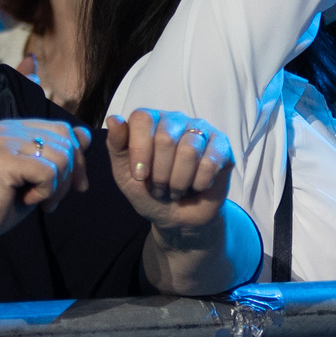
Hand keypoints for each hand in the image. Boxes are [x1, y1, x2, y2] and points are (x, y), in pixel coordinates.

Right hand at [0, 117, 90, 249]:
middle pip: (66, 140)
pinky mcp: (4, 159)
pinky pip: (48, 172)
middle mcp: (9, 128)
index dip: (77, 158)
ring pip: (61, 156)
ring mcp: (5, 141)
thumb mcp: (37, 177)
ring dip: (58, 187)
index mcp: (15, 128)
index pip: (63, 129)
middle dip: (71, 174)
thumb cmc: (1, 203)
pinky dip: (46, 192)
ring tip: (40, 201)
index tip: (75, 186)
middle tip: (54, 199)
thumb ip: (59, 155)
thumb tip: (85, 135)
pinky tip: (29, 200)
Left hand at [105, 109, 235, 237]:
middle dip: (160, 173)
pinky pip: (210, 162)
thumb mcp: (124, 175)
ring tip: (177, 189)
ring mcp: (201, 130)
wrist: (177, 219)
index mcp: (150, 122)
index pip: (143, 117)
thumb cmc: (149, 193)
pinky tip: (197, 186)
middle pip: (166, 137)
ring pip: (189, 151)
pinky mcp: (222, 146)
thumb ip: (117, 146)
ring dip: (179, 181)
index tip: (139, 176)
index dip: (140, 149)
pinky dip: (200, 183)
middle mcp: (176, 120)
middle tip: (160, 187)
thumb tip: (113, 119)